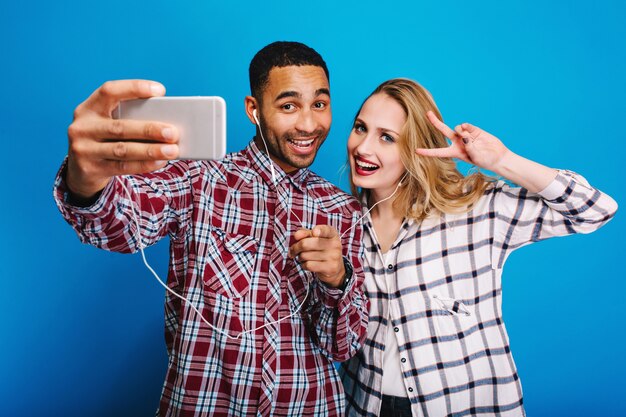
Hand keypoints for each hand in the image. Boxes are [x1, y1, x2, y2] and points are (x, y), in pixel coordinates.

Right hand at [66, 80, 179, 197]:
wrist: (80, 169)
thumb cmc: (106, 139)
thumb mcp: (109, 123)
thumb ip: (130, 118)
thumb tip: (167, 122)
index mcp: (89, 108)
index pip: (109, 91)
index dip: (134, 88)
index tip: (160, 90)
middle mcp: (83, 127)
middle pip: (120, 127)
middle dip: (149, 129)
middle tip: (173, 132)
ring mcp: (84, 149)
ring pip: (123, 149)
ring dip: (151, 150)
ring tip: (172, 150)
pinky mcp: (90, 169)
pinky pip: (122, 167)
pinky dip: (144, 164)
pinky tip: (160, 161)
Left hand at [289, 225, 345, 287]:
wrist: (335, 266)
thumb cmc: (321, 248)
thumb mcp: (315, 237)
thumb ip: (305, 233)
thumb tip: (296, 235)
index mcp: (332, 233)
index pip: (325, 230)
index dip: (319, 230)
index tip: (314, 232)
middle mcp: (335, 244)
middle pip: (305, 244)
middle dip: (296, 247)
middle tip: (294, 249)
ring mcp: (334, 257)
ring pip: (305, 256)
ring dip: (300, 257)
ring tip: (304, 257)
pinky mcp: (330, 268)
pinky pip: (308, 265)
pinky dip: (303, 265)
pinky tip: (307, 264)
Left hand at [416, 111, 509, 171]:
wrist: (498, 156)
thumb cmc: (485, 161)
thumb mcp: (475, 157)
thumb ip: (468, 146)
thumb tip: (463, 134)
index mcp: (455, 152)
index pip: (438, 152)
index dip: (427, 152)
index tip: (416, 151)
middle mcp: (457, 142)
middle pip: (443, 131)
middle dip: (435, 122)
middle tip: (427, 113)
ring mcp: (465, 135)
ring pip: (456, 128)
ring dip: (460, 131)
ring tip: (468, 138)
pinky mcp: (473, 130)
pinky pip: (465, 125)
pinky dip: (466, 127)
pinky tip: (469, 131)